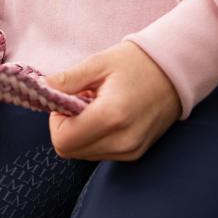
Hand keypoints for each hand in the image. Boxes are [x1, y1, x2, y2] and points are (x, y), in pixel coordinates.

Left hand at [42, 40, 181, 160]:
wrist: (174, 72)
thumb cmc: (136, 62)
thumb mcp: (99, 62)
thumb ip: (68, 79)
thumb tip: (43, 89)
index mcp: (112, 116)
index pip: (63, 141)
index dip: (56, 120)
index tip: (67, 100)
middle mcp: (122, 141)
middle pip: (70, 151)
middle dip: (67, 127)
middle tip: (81, 100)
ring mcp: (131, 151)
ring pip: (84, 154)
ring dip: (81, 133)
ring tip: (97, 106)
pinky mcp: (135, 154)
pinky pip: (100, 153)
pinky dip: (95, 137)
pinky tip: (108, 116)